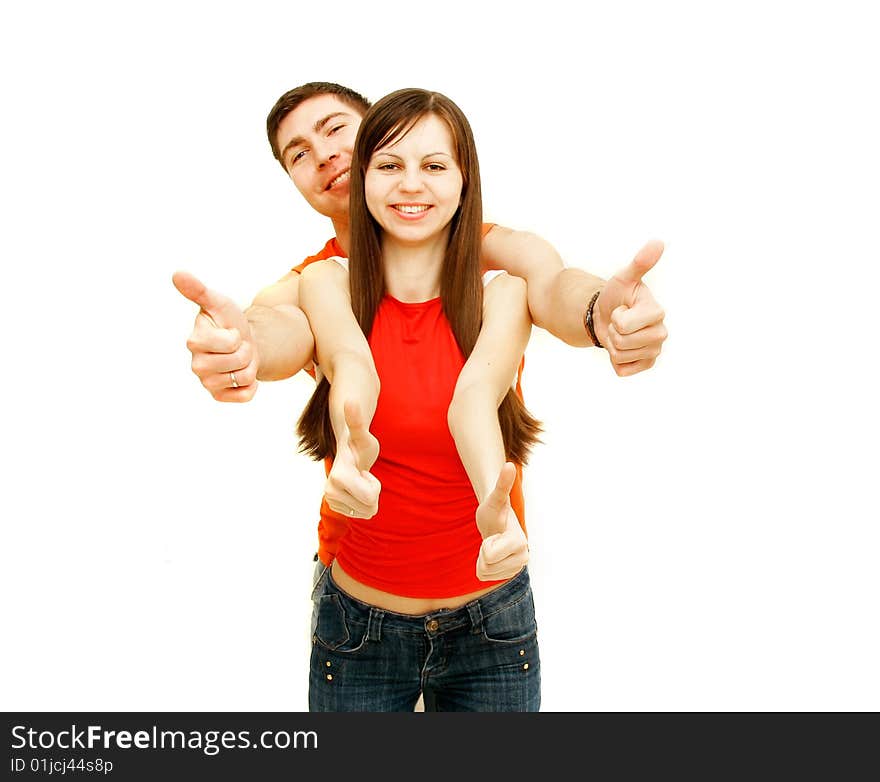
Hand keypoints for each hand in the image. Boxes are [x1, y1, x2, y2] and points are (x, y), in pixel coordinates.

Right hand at [173, 271, 258, 401]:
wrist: (243, 342)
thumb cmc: (228, 322)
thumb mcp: (217, 303)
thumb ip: (199, 290)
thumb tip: (178, 273)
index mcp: (193, 341)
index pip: (228, 343)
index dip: (236, 336)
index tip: (230, 332)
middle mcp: (196, 365)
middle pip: (237, 362)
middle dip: (245, 351)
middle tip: (237, 346)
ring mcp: (207, 383)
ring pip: (243, 377)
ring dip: (249, 366)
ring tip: (239, 358)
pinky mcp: (219, 396)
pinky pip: (245, 395)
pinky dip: (252, 385)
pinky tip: (242, 375)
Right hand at [324, 401, 380, 517]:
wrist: (347, 452)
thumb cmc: (358, 442)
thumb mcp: (362, 434)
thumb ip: (356, 420)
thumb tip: (350, 400)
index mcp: (339, 477)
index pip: (371, 498)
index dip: (374, 486)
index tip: (365, 472)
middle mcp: (331, 491)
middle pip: (369, 508)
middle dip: (372, 492)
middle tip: (363, 475)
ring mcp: (331, 500)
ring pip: (366, 512)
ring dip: (367, 497)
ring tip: (359, 480)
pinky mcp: (334, 506)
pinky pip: (360, 515)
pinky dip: (362, 503)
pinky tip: (355, 488)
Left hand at [475, 462, 528, 580]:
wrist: (498, 522)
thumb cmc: (495, 510)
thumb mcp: (495, 499)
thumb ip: (502, 484)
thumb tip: (508, 464)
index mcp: (519, 542)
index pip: (488, 556)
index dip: (485, 545)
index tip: (495, 534)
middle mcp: (523, 557)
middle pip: (486, 566)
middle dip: (483, 552)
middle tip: (493, 539)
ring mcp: (518, 567)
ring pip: (485, 573)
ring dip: (483, 559)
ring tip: (493, 545)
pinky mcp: (511, 574)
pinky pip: (485, 578)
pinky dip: (484, 567)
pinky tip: (492, 554)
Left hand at [593, 240, 667, 376]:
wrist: (608, 315)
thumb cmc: (617, 295)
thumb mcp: (623, 278)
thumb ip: (640, 263)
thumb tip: (658, 242)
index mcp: (657, 312)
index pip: (625, 325)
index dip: (617, 318)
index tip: (623, 309)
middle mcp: (661, 333)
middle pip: (623, 343)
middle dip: (613, 332)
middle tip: (619, 322)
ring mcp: (655, 351)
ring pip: (620, 356)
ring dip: (613, 345)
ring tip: (620, 333)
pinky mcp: (646, 364)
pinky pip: (622, 370)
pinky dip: (615, 361)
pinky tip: (622, 348)